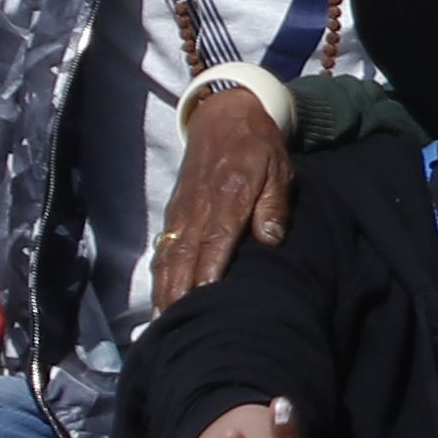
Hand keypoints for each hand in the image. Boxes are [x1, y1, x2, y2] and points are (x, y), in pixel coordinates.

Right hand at [149, 85, 294, 309]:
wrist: (225, 116)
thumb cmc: (258, 147)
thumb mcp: (278, 169)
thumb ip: (274, 205)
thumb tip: (271, 240)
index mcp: (229, 194)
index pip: (216, 236)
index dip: (208, 266)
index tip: (203, 295)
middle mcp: (200, 205)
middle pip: (186, 253)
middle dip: (179, 289)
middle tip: (176, 322)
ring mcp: (183, 209)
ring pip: (170, 254)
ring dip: (165, 287)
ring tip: (162, 320)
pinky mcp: (174, 211)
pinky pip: (163, 246)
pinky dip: (159, 273)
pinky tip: (159, 296)